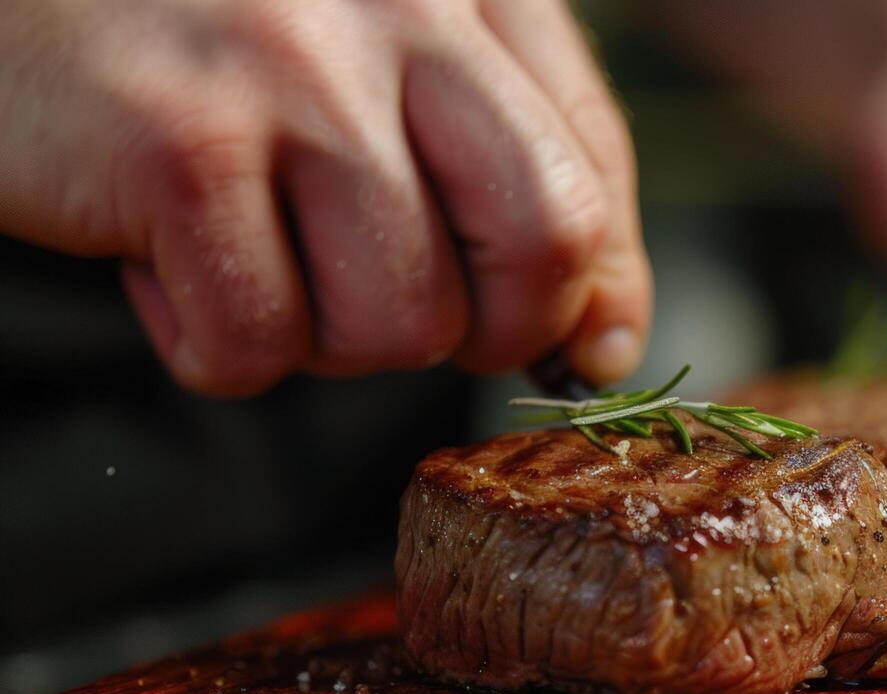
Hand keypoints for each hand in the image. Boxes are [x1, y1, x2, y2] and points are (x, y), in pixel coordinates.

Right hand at [0, 0, 650, 394]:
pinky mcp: (181, 145)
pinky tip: (161, 259)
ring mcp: (293, 71)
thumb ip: (516, 175)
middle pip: (543, 240)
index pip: (594, 164)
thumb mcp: (387, 63)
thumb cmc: (204, 31)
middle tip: (409, 314)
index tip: (562, 340)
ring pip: (401, 321)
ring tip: (258, 259)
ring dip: (329, 338)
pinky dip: (210, 342)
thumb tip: (605, 346)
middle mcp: (403, 7)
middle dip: (493, 328)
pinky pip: (258, 344)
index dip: (593, 286)